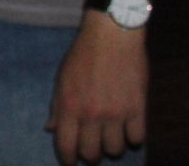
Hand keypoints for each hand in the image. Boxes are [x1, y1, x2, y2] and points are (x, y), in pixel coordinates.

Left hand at [46, 15, 146, 164]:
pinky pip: (138, 138)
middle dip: (90, 155)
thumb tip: (50, 130)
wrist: (111, 36)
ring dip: (112, 146)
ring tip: (110, 136)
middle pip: (92, 153)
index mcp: (69, 106)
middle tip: (92, 148)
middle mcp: (91, 114)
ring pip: (115, 150)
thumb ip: (57, 107)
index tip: (71, 162)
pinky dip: (133, 137)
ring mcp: (116, 112)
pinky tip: (128, 128)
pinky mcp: (138, 108)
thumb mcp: (62, 79)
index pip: (66, 146)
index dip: (68, 159)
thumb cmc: (82, 55)